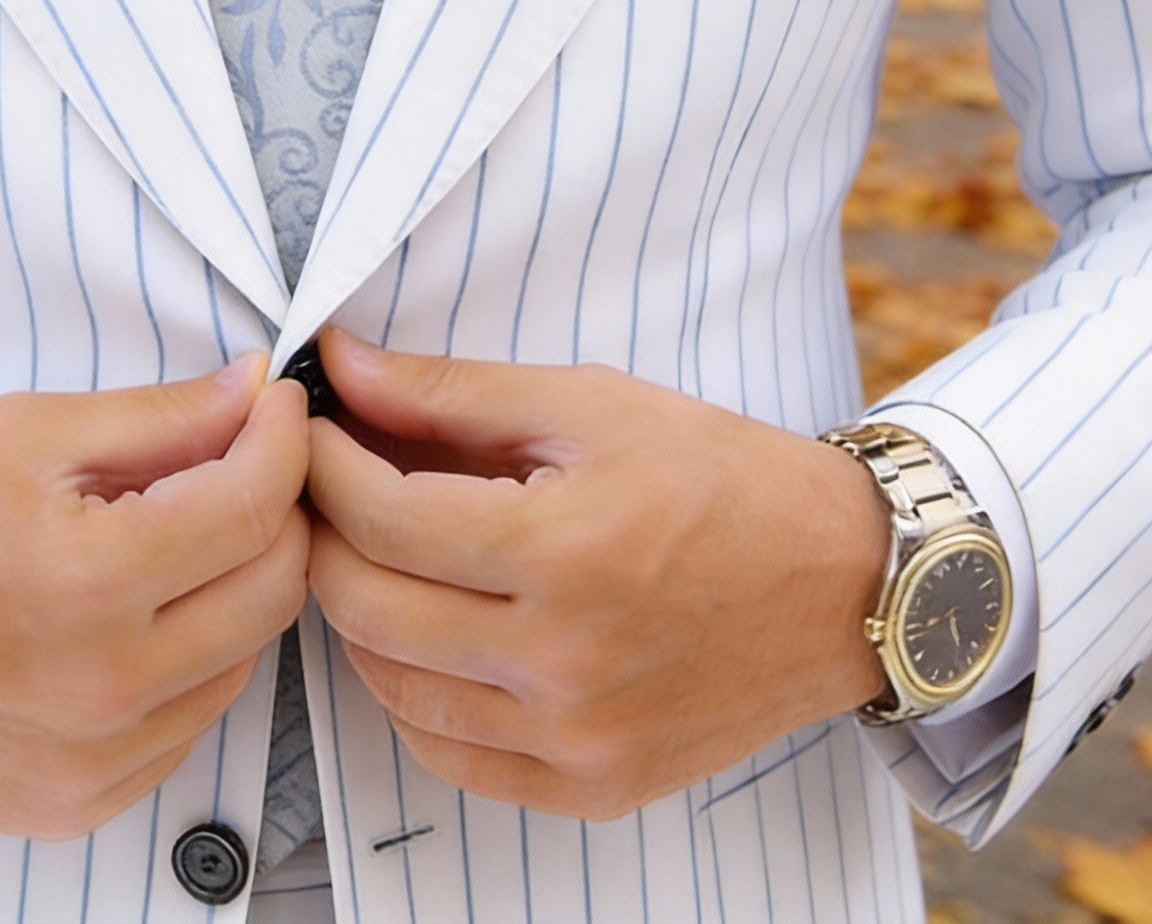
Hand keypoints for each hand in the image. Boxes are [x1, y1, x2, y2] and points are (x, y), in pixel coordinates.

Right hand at [0, 357, 310, 838]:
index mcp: (88, 582)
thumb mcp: (25, 433)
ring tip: (178, 535)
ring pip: (244, 659)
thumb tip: (251, 393)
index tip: (275, 405)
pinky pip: (189, 723)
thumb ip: (157, 418)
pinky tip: (139, 612)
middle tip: (241, 460)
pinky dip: (191, 659)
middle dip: (278, 509)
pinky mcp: (79, 804)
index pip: (255, 507)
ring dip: (237, 586)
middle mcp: (104, 687)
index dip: (283, 439)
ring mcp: (95, 762)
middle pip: (274, 590)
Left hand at [304, 329, 889, 820]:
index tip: (311, 430)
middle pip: (368, 606)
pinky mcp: (592, 787)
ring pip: (392, 688)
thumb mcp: (587, 403)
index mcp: (565, 551)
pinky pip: (449, 756)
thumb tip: (340, 364)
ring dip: (358, 614)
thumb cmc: (718, 476)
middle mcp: (565, 662)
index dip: (324, 464)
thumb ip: (449, 390)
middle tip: (329, 486)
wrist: (840, 581)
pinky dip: (411, 693)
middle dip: (324, 534)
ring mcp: (577, 739)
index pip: (382, 517)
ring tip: (374, 552)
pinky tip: (424, 633)